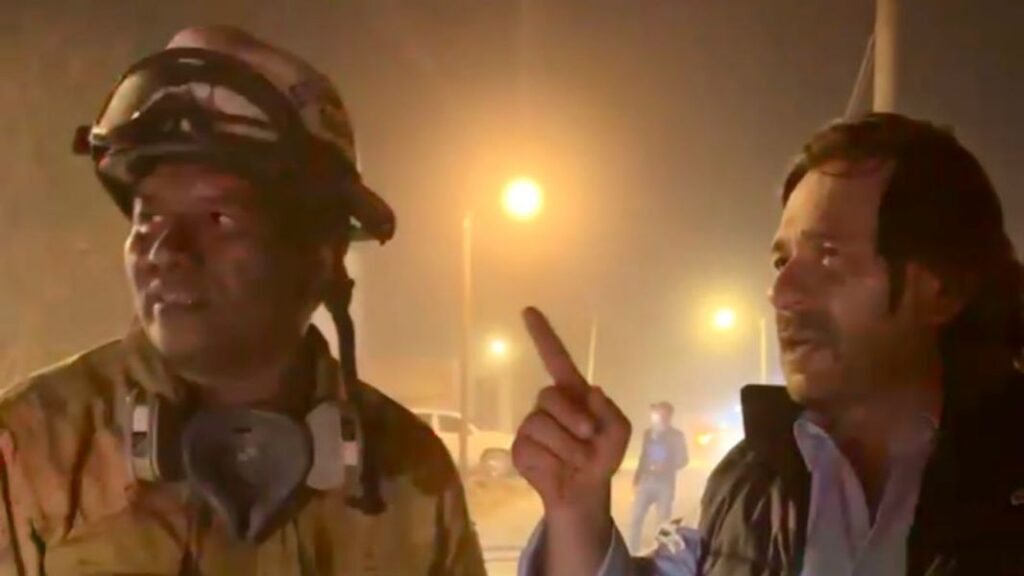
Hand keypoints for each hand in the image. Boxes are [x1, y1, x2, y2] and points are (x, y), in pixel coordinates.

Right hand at [512, 308, 630, 574]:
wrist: (585, 491)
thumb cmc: (601, 455)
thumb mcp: (617, 431)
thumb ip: (608, 410)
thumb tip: (590, 391)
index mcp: (572, 393)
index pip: (555, 358)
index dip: (543, 335)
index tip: (528, 310)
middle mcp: (547, 404)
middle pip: (550, 395)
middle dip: (573, 418)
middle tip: (589, 436)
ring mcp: (531, 425)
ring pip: (542, 425)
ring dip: (568, 447)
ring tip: (577, 460)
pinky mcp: (520, 448)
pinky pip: (532, 448)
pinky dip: (553, 461)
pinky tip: (557, 468)